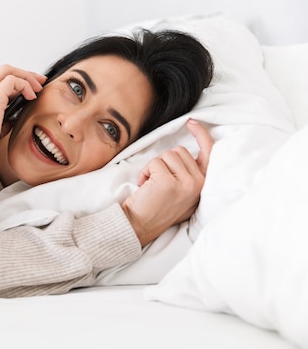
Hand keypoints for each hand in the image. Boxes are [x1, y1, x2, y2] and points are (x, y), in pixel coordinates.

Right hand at [0, 65, 45, 195]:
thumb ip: (5, 118)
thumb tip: (16, 116)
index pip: (1, 80)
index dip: (19, 80)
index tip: (33, 88)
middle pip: (5, 70)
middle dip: (26, 74)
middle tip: (41, 82)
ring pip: (9, 71)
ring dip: (28, 78)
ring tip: (38, 90)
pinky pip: (13, 81)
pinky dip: (25, 86)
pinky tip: (31, 97)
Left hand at [121, 119, 213, 246]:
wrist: (139, 226)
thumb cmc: (156, 209)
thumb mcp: (182, 193)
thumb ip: (189, 175)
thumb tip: (187, 153)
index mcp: (203, 185)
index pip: (209, 154)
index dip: (201, 135)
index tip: (192, 123)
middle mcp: (199, 184)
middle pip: (181, 151)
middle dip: (165, 162)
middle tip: (158, 182)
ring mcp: (185, 183)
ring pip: (167, 155)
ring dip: (154, 167)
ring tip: (152, 186)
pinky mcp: (168, 182)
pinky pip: (154, 162)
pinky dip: (145, 172)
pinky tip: (145, 187)